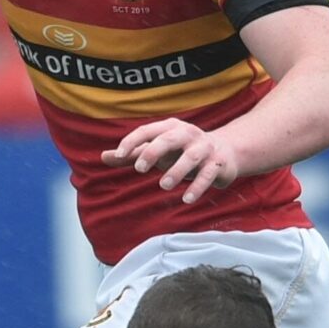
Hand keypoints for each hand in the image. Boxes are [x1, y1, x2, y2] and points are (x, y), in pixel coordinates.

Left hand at [102, 118, 240, 204]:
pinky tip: (186, 200)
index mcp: (170, 127)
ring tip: (163, 185)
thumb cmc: (182, 151)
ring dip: (176, 171)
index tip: (119, 155)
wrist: (226, 152)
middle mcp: (188, 134)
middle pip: (169, 139)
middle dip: (153, 152)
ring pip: (190, 157)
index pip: (148, 130)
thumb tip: (103, 157)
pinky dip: (198, 187)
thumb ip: (132, 154)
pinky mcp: (218, 163)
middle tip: (139, 169)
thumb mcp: (158, 150)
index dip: (132, 141)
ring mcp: (204, 148)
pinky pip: (208, 175)